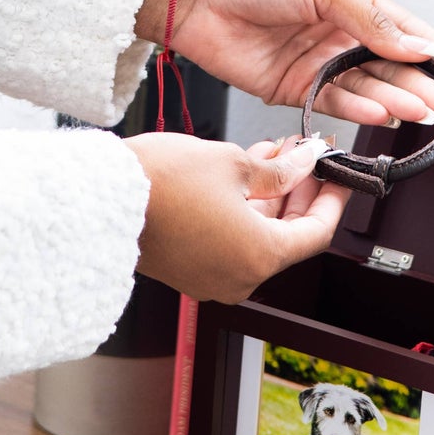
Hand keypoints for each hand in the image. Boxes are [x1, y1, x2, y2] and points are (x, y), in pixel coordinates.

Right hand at [124, 131, 351, 302]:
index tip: (336, 173)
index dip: (330, 198)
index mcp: (259, 257)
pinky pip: (230, 243)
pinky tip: (241, 176)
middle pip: (287, 237)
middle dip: (297, 192)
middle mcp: (239, 278)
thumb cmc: (159, 183)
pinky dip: (242, 213)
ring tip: (270, 155)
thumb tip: (305, 163)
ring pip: (257, 238)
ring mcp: (212, 279)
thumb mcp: (233, 163)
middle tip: (302, 157)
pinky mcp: (188, 271)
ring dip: (268, 198)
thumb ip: (278, 170)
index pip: (316, 233)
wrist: (98, 199)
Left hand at [136, 0, 433, 130]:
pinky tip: (381, 115)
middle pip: (391, 67)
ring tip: (419, 112)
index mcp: (351, 4)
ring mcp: (319, 65)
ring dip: (395, 101)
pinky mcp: (295, 90)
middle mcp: (339, 37)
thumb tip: (419, 44)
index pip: (405, 31)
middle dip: (421, 85)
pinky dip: (360, 111)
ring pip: (369, 89)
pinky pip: (336, 103)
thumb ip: (371, 19)